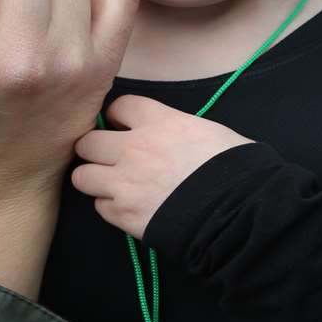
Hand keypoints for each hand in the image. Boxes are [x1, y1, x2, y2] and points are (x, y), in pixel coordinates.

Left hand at [70, 94, 252, 239]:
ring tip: (113, 186)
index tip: (122, 126)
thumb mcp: (210, 133)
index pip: (118, 106)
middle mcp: (134, 148)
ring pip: (82, 177)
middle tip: (109, 159)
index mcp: (159, 122)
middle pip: (87, 142)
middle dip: (95, 150)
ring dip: (95, 181)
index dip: (118, 117)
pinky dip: (111, 208)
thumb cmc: (237, 169)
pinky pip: (100, 207)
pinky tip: (129, 208)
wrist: (240, 213)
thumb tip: (171, 137)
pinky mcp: (124, 214)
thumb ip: (177, 129)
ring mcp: (125, 183)